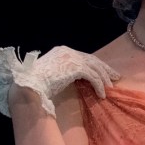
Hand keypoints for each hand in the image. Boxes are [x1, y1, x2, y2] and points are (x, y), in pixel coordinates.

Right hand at [0, 45, 119, 117]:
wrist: (29, 85)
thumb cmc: (37, 83)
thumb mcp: (54, 72)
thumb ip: (65, 70)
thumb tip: (78, 77)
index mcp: (62, 51)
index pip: (84, 57)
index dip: (96, 65)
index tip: (105, 72)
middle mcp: (68, 51)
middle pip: (93, 60)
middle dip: (105, 69)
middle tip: (115, 77)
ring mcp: (72, 58)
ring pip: (95, 68)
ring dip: (104, 79)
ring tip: (110, 88)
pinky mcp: (75, 68)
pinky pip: (93, 77)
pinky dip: (99, 86)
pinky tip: (102, 94)